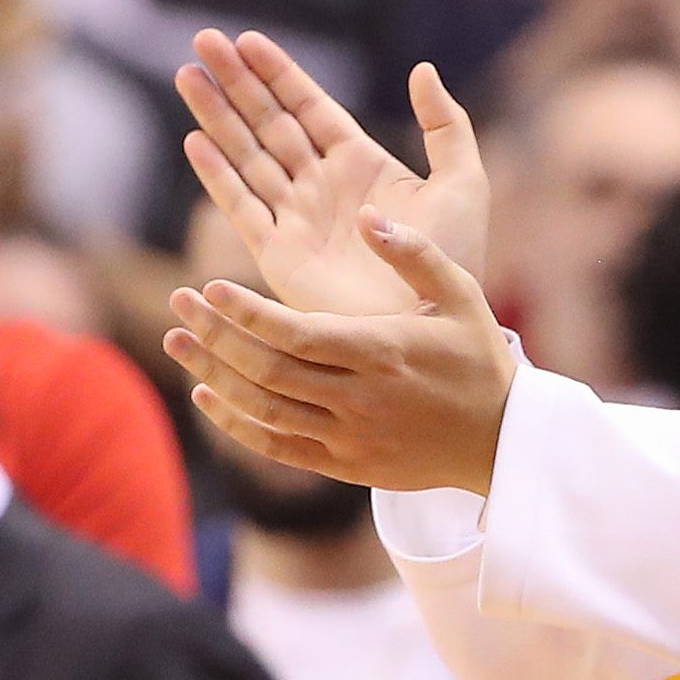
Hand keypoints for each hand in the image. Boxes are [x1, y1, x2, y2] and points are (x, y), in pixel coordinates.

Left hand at [163, 211, 517, 492]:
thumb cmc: (480, 358)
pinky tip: (206, 393)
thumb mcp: (462, 295)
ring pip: (262, 408)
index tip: (210, 286)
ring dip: (213, 374)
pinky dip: (235, 422)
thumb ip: (414, 253)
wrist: (501, 441)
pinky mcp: (344, 464)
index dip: (246, 313)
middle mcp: (359, 398)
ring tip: (177, 340)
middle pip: (266, 369)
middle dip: (215, 334)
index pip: (296, 335)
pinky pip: (275, 446)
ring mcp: (349, 436)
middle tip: (179, 302)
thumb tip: (366, 215)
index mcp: (383, 352)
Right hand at [176, 29, 487, 316]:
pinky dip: (218, 175)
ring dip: (217, 116)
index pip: (310, 107)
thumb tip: (422, 69)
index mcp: (361, 163)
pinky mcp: (280, 255)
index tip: (247, 40)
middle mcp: (322, 186)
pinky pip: (242, 207)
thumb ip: (445, 124)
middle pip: (269, 122)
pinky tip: (195, 141)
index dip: (279, 74)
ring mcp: (297, 218)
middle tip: (203, 39)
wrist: (431, 323)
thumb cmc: (454, 258)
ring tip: (187, 74)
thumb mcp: (463, 182)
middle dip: (237, 82)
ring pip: (247, 155)